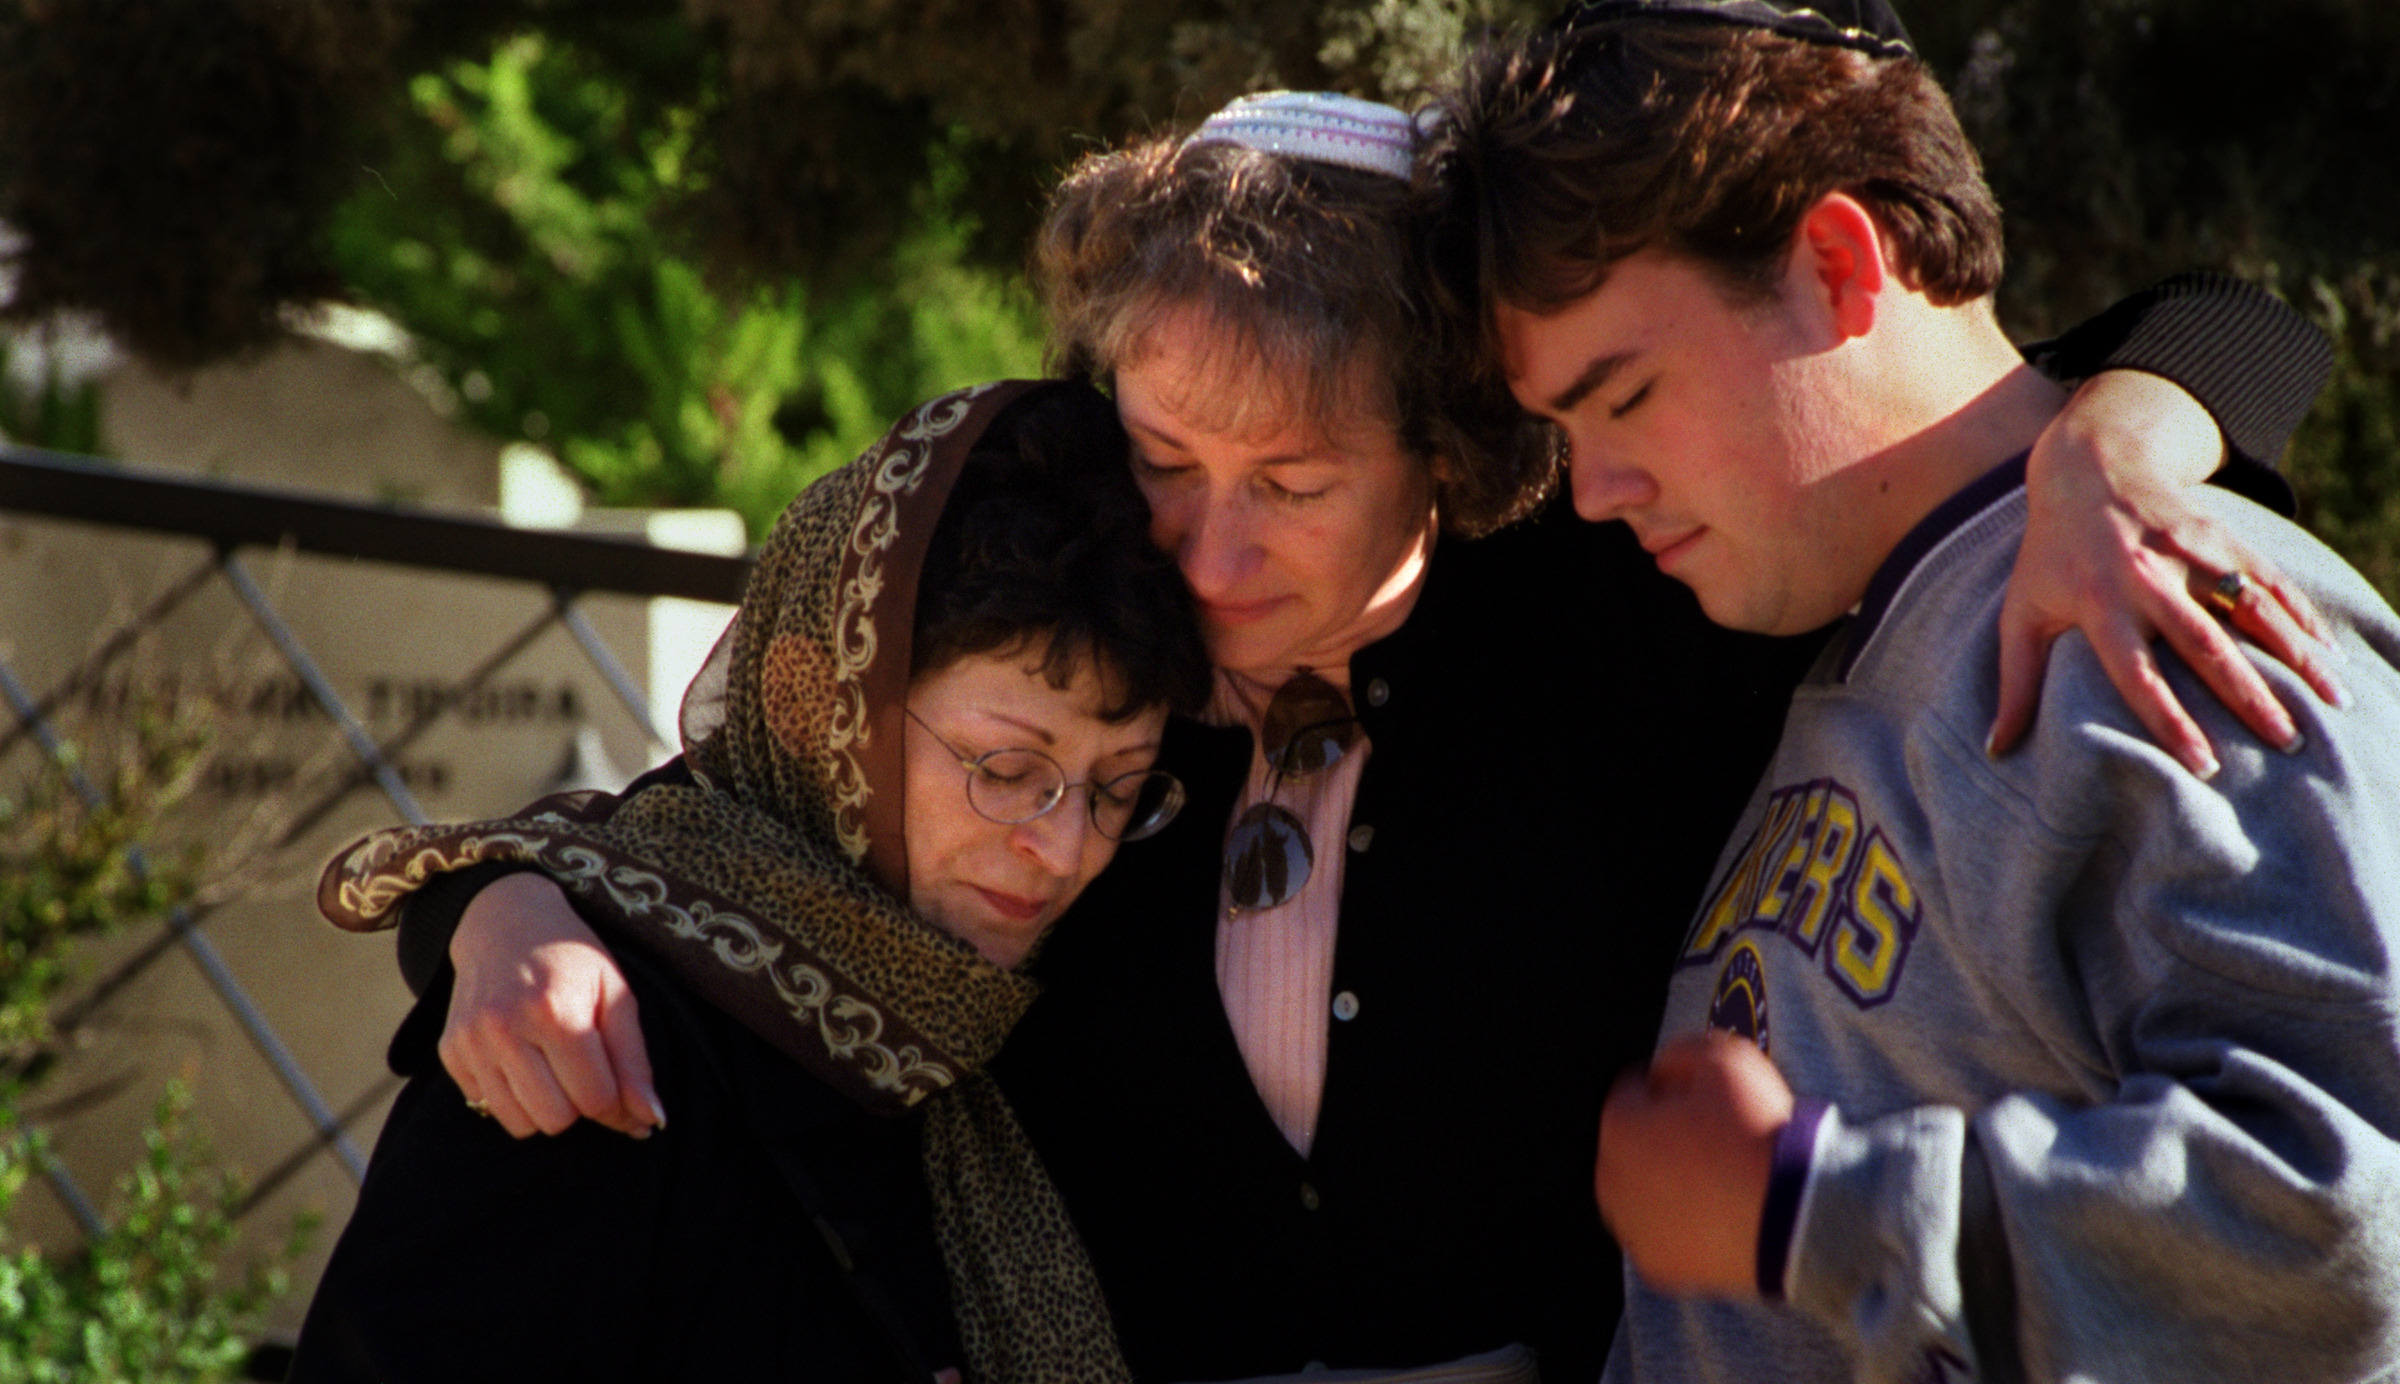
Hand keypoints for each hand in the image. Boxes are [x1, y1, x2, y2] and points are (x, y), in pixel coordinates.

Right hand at [441, 871, 664, 1139]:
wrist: (504, 922)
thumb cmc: (571, 960)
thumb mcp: (616, 995)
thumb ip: (635, 1061)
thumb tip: (652, 1119)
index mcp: (556, 1012)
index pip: (595, 1099)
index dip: (618, 1106)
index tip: (622, 1093)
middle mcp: (506, 1029)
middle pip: (556, 1120)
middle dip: (578, 1104)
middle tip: (582, 1069)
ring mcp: (471, 1042)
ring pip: (519, 1124)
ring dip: (544, 1107)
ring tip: (552, 1066)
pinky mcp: (450, 1051)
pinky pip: (487, 1107)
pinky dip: (511, 1096)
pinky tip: (520, 1059)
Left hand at [1596, 1033, 1792, 1296]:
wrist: (1797, 1217)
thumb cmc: (1758, 1135)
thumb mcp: (1725, 1059)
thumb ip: (1681, 1052)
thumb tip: (1663, 1068)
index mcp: (1617, 1127)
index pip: (1634, 1094)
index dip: (1673, 1090)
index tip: (1707, 1100)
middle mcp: (1610, 1180)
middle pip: (1634, 1146)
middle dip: (1664, 1138)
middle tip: (1717, 1141)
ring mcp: (1631, 1229)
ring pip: (1645, 1194)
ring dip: (1671, 1183)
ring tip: (1722, 1180)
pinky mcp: (1657, 1266)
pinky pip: (1666, 1235)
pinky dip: (1685, 1226)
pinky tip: (1720, 1216)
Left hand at [1993, 370, 2347, 777]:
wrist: (2088, 466)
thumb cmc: (2049, 556)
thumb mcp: (2020, 613)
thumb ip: (2014, 683)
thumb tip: (1994, 751)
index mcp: (2097, 603)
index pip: (2137, 675)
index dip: (2170, 721)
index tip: (2203, 765)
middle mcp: (2146, 578)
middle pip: (2204, 644)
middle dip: (2247, 694)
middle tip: (2284, 742)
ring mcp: (2189, 552)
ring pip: (2251, 608)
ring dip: (2295, 654)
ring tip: (2333, 701)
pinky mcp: (2220, 534)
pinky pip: (2269, 578)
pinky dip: (2302, 613)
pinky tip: (2329, 651)